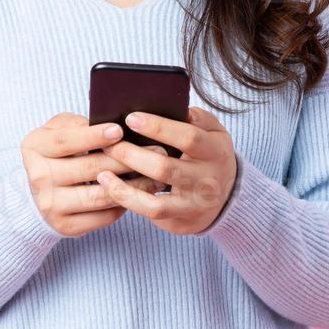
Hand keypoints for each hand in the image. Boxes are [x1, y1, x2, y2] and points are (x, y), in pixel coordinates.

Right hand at [20, 113, 164, 236]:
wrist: (39, 193)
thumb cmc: (57, 153)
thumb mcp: (58, 130)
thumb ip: (77, 124)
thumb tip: (111, 126)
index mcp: (34, 148)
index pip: (67, 141)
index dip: (93, 136)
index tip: (120, 130)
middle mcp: (39, 178)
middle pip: (89, 168)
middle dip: (127, 159)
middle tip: (157, 151)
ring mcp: (51, 206)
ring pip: (101, 195)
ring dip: (135, 185)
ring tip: (158, 176)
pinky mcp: (66, 227)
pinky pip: (104, 216)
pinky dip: (125, 204)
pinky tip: (142, 194)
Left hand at [96, 106, 238, 235]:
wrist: (226, 195)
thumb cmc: (209, 154)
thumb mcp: (213, 132)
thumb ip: (199, 118)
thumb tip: (177, 108)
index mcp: (216, 151)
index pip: (188, 138)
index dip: (159, 128)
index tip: (131, 118)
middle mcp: (207, 180)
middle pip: (166, 169)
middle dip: (132, 155)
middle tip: (109, 144)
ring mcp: (194, 204)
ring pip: (156, 200)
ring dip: (125, 186)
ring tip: (102, 172)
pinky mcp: (182, 221)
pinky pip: (151, 213)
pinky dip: (129, 201)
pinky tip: (111, 188)